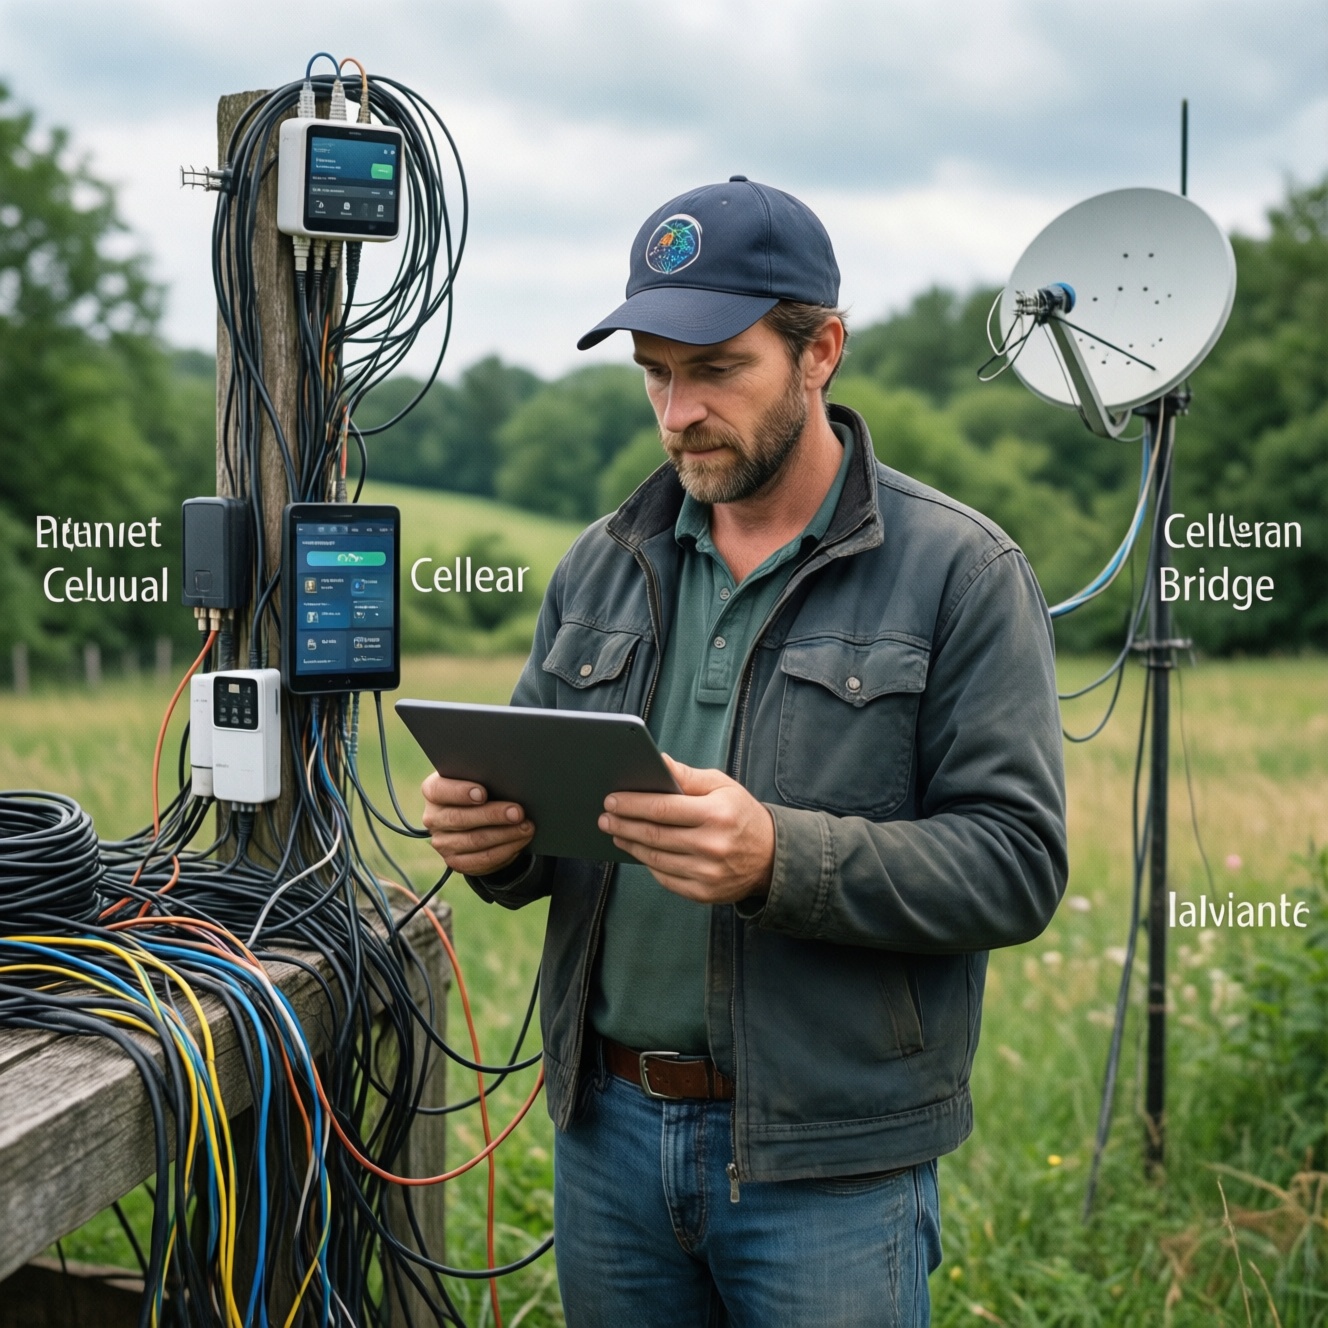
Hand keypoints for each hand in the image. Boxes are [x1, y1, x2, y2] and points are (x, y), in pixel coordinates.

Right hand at [421, 773, 534, 876]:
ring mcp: (442, 842)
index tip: (483, 793)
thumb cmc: (480, 790)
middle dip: (492, 815)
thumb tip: (509, 780)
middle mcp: (433, 818)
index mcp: (433, 792)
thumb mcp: (478, 779)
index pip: (439, 791)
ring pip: (474, 841)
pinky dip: (505, 850)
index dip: (460, 792)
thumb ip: (484, 778)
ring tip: (526, 827)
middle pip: (460, 818)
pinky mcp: (456, 861)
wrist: (477, 819)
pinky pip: (482, 859)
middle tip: (517, 812)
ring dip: (505, 834)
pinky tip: (520, 841)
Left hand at [598, 755, 774, 903]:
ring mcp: (707, 873)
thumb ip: (687, 776)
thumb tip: (658, 761)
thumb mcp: (722, 786)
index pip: (662, 808)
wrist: (771, 857)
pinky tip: (638, 851)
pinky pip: (665, 878)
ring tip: (616, 833)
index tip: (611, 800)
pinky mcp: (703, 893)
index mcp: (716, 814)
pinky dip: (648, 864)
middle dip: (623, 824)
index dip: (632, 804)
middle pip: (654, 834)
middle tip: (605, 818)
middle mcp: (711, 845)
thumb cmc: (741, 815)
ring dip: (630, 845)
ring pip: (655, 858)